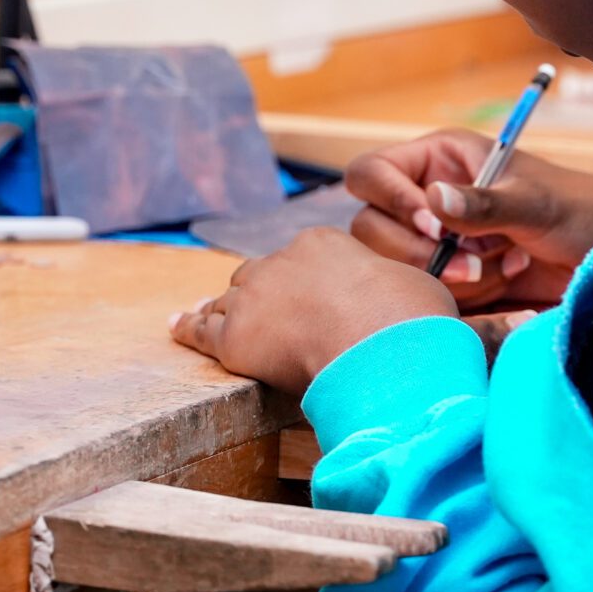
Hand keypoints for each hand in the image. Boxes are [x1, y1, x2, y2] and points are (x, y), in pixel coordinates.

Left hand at [169, 227, 454, 397]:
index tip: (309, 299)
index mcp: (320, 243)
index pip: (299, 259)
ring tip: (208, 315)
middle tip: (268, 315)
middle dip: (263, 295)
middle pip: (260, 275)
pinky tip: (177, 327)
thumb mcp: (415, 287)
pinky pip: (202, 330)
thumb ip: (396, 287)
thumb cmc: (409, 319)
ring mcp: (252, 297)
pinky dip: (188, 329)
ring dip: (224, 310)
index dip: (302, 282)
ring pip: (230, 300)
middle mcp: (280, 261)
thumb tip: (409, 299)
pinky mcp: (234, 336)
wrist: (382, 348)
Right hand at [345, 129, 592, 309]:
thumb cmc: (580, 213)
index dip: (391, 200)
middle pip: (370, 228)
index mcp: (436, 161)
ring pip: (396, 270)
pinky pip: (426, 297)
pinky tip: (507, 283)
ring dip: (448, 278)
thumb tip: (434, 201)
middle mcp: (424, 199)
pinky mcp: (445, 281)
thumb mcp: (536, 204)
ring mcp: (431, 244)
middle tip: (470, 267)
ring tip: (504, 268)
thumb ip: (487, 203)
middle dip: (418, 253)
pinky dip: (463, 299)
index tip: (434, 227)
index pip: (371, 173)